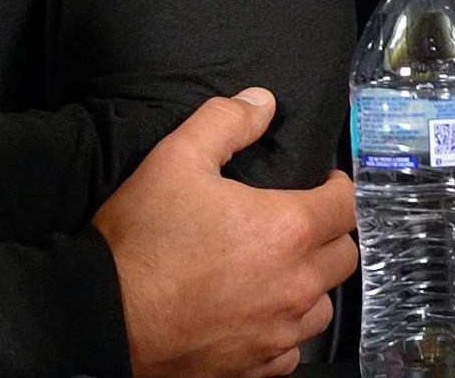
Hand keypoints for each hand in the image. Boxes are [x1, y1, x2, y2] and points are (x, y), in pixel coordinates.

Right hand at [93, 89, 356, 377]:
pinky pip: (293, 347)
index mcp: (286, 229)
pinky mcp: (259, 365)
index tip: (317, 182)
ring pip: (323, 305)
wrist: (108, 315)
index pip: (346, 204)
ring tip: (276, 269)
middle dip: (328, 233)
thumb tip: (262, 102)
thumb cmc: (143, 239)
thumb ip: (224, 121)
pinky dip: (284, 328)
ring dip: (310, 283)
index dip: (336, 186)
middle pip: (345, 255)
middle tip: (294, 221)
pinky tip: (255, 312)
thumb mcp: (175, 158)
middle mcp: (297, 284)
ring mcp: (280, 331)